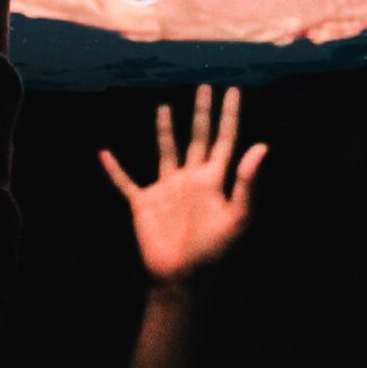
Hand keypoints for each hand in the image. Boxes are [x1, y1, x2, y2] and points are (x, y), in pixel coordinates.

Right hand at [99, 85, 268, 285]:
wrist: (183, 281)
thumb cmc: (214, 254)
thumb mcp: (237, 218)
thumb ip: (248, 183)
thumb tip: (262, 146)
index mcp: (215, 180)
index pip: (225, 139)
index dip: (229, 115)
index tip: (234, 90)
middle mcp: (192, 179)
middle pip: (198, 137)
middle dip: (202, 113)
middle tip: (205, 86)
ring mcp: (168, 190)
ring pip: (167, 151)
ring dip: (165, 130)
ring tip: (164, 106)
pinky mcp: (144, 204)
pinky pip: (126, 182)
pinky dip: (114, 169)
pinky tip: (103, 153)